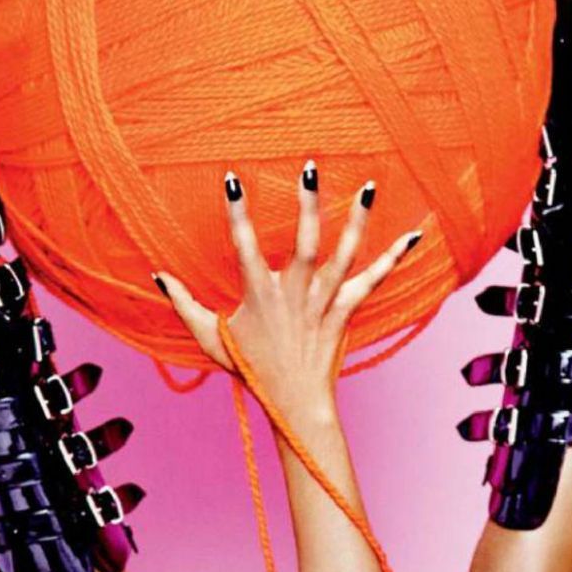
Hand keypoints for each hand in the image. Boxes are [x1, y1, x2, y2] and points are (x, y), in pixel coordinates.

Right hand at [153, 165, 422, 426]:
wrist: (293, 404)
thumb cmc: (251, 369)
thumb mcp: (210, 338)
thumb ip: (183, 304)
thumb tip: (157, 276)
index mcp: (259, 294)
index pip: (244, 244)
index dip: (236, 212)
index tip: (231, 180)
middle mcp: (293, 293)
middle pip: (303, 241)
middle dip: (306, 203)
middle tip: (310, 168)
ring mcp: (322, 302)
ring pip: (342, 254)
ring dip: (356, 220)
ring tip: (367, 187)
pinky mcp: (344, 312)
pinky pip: (372, 281)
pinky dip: (393, 259)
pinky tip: (414, 234)